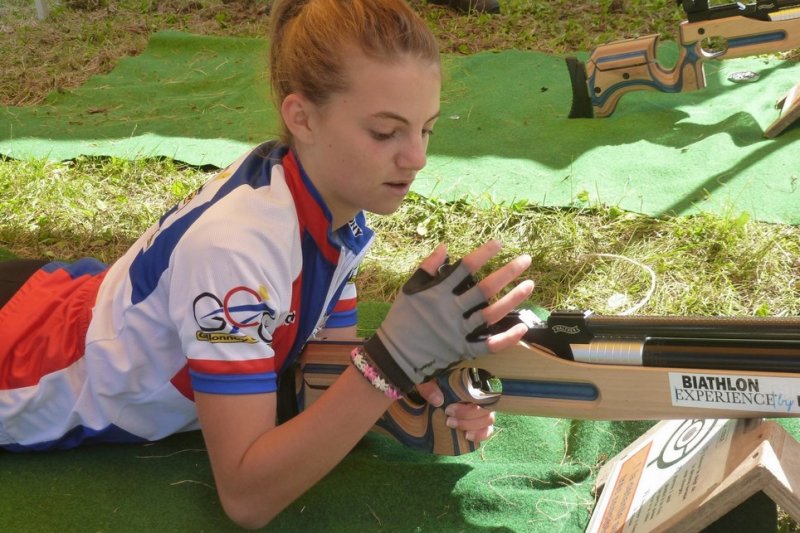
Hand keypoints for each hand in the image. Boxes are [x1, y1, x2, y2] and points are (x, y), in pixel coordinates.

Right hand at [365, 239, 533, 392]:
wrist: (395, 355)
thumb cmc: (401, 319)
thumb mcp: (409, 289)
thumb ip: (427, 267)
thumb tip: (446, 246)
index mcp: (438, 294)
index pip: (465, 269)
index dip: (483, 254)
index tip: (499, 243)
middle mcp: (451, 311)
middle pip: (484, 289)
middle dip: (507, 273)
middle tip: (526, 260)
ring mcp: (459, 332)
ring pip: (491, 314)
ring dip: (512, 299)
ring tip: (530, 285)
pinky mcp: (464, 350)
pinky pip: (489, 345)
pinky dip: (507, 338)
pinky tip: (522, 327)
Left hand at [416, 380, 495, 443]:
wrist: (430, 393)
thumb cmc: (431, 386)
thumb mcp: (426, 383)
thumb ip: (429, 388)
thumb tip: (438, 400)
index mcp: (469, 383)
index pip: (480, 396)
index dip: (467, 408)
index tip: (448, 410)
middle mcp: (480, 395)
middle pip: (486, 410)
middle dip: (467, 419)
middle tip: (448, 421)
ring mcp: (482, 409)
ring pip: (488, 420)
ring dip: (472, 426)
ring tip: (453, 426)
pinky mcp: (480, 422)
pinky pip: (489, 430)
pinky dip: (480, 435)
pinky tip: (466, 436)